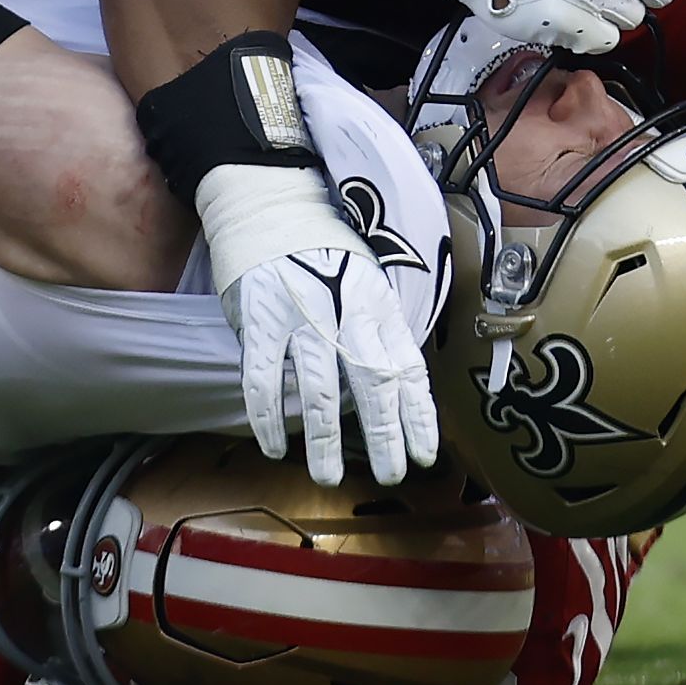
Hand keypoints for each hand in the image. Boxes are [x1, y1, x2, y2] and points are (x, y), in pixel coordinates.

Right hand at [200, 164, 440, 486]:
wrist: (272, 208)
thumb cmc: (325, 256)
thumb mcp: (368, 285)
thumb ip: (381, 334)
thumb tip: (397, 391)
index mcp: (378, 308)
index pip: (407, 369)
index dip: (418, 416)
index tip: (425, 455)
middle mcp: (345, 315)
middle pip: (371, 384)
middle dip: (383, 436)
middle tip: (389, 476)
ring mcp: (301, 319)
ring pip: (318, 392)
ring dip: (324, 441)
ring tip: (325, 476)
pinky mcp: (259, 323)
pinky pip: (262, 382)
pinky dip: (268, 419)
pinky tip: (275, 446)